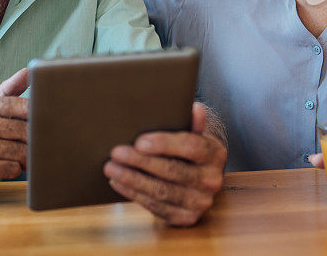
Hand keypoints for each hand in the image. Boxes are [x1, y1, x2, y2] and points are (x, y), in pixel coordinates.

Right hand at [0, 68, 28, 198]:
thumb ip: (10, 88)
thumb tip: (30, 70)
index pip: (22, 106)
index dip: (38, 115)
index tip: (46, 120)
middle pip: (25, 130)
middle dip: (35, 140)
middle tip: (39, 144)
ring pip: (21, 151)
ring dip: (26, 157)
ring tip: (22, 157)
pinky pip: (13, 169)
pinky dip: (15, 170)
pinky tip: (7, 167)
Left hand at [104, 102, 226, 226]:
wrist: (201, 178)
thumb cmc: (191, 151)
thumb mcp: (195, 134)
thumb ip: (193, 123)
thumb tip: (195, 108)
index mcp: (216, 154)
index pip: (191, 147)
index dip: (164, 144)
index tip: (139, 141)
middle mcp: (212, 180)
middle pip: (173, 170)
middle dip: (140, 161)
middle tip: (116, 153)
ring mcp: (200, 202)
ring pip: (161, 191)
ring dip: (132, 179)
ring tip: (111, 168)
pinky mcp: (186, 218)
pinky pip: (157, 207)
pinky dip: (134, 194)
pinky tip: (119, 182)